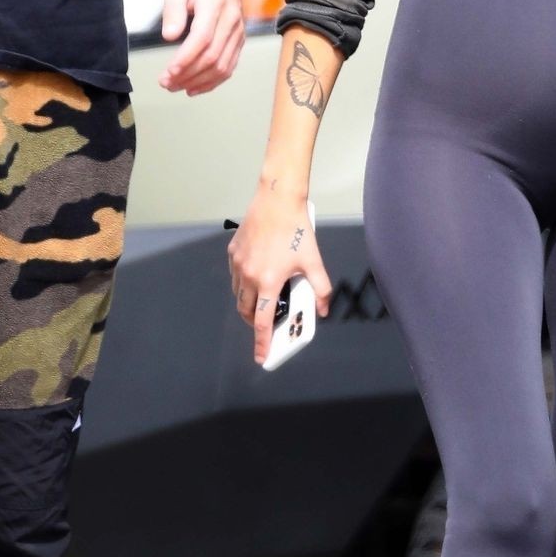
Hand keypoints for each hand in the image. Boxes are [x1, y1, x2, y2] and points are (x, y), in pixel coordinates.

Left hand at [158, 0, 247, 95]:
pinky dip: (212, 82)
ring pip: (222, 66)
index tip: (168, 72)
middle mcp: (231, 20)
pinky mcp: (239, 40)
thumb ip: (173, 10)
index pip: (202, 39)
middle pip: (212, 57)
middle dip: (188, 74)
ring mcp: (238, 32)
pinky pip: (229, 66)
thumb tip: (170, 36)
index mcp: (215, 5)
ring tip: (176, 86)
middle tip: (166, 83)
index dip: (185, 59)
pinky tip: (194, 88)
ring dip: (198, 82)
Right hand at [228, 190, 331, 364]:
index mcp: (268, 281)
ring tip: (263, 302)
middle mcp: (248, 275)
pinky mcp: (233, 252)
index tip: (262, 357)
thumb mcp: (313, 261)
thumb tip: (322, 309)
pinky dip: (243, 284)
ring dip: (248, 304)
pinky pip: (235, 277)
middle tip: (265, 326)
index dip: (262, 342)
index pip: (262, 322)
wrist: (276, 200)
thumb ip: (321, 289)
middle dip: (254, 323)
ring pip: (238, 295)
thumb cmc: (295, 229)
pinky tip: (256, 278)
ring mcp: (238, 264)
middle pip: (246, 312)